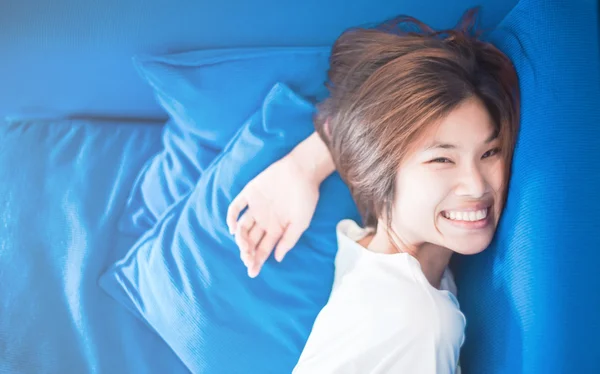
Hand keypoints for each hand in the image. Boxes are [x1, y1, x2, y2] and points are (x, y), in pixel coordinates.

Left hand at [226, 155, 319, 277]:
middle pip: (251, 241)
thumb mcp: (301, 223)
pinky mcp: (249, 193)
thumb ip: (289, 240)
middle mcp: (264, 220)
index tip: (252, 272)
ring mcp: (255, 207)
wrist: (303, 170)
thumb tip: (277, 258)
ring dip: (241, 239)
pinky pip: (236, 207)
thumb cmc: (306, 198)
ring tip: (243, 247)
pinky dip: (232, 217)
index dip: (257, 261)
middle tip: (247, 260)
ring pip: (243, 228)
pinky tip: (233, 229)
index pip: (263, 249)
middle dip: (248, 253)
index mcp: (276, 229)